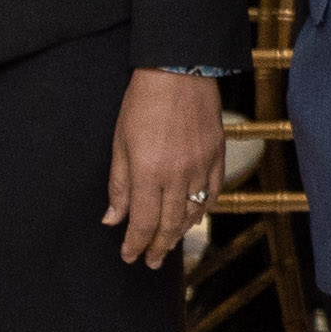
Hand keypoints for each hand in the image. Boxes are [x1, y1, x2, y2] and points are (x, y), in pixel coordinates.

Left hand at [106, 68, 225, 266]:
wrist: (179, 70)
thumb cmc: (142, 103)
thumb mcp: (120, 142)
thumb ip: (118, 184)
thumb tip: (113, 218)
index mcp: (148, 173)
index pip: (142, 221)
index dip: (135, 244)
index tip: (129, 256)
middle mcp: (177, 175)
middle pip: (169, 224)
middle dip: (157, 246)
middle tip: (149, 261)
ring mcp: (201, 167)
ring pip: (193, 212)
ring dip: (180, 233)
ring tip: (169, 245)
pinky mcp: (217, 156)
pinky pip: (213, 193)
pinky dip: (203, 209)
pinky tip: (194, 217)